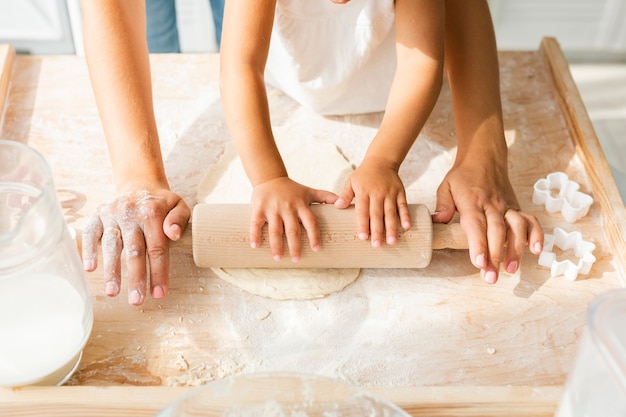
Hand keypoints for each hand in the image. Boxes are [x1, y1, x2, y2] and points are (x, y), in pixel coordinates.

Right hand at [82, 187, 189, 304]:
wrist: (140, 184)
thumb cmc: (162, 203)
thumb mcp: (179, 205)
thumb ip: (179, 219)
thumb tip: (173, 234)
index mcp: (152, 213)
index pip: (157, 248)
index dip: (158, 272)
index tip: (159, 294)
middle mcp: (131, 213)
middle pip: (134, 250)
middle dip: (136, 277)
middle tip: (137, 301)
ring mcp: (112, 214)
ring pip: (111, 244)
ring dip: (111, 270)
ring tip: (112, 292)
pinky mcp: (98, 215)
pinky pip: (90, 233)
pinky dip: (88, 250)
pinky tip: (90, 268)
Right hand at [250, 177, 336, 261]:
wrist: (270, 177)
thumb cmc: (292, 188)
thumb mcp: (309, 191)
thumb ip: (325, 197)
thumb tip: (342, 204)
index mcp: (301, 205)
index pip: (310, 222)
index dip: (314, 235)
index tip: (316, 249)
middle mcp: (287, 208)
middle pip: (293, 230)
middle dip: (295, 246)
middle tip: (297, 259)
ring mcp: (272, 208)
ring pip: (275, 230)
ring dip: (276, 245)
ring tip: (278, 258)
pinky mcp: (259, 208)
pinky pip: (256, 223)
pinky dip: (254, 235)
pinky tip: (255, 246)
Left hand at [334, 157, 411, 246]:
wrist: (381, 160)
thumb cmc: (364, 175)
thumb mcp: (351, 181)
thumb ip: (345, 194)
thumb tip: (337, 206)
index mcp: (364, 192)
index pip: (362, 210)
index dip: (363, 224)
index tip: (363, 237)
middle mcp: (377, 193)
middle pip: (377, 214)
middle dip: (377, 231)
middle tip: (377, 245)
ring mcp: (390, 193)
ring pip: (391, 212)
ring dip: (392, 228)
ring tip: (392, 242)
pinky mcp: (400, 192)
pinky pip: (403, 205)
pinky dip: (405, 216)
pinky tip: (407, 227)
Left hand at [432, 161, 542, 283]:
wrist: (484, 157)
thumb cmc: (462, 177)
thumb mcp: (446, 186)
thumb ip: (443, 205)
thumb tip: (437, 221)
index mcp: (472, 201)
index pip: (476, 225)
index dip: (479, 245)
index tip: (479, 262)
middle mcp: (493, 205)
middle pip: (497, 232)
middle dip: (495, 256)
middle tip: (491, 277)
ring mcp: (507, 206)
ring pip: (516, 228)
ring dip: (515, 250)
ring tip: (511, 269)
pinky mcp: (517, 207)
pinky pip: (530, 221)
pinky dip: (536, 235)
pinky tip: (535, 250)